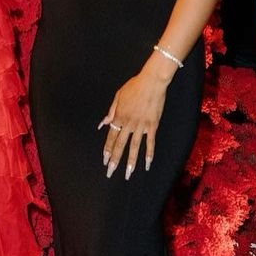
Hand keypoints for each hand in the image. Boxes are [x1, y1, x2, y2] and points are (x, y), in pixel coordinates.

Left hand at [98, 63, 172, 179]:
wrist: (151, 82)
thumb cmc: (134, 86)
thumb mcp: (118, 96)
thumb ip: (111, 111)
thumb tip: (102, 124)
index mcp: (119, 116)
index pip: (111, 137)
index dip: (107, 150)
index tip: (105, 161)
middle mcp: (128, 123)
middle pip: (120, 145)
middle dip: (115, 160)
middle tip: (110, 172)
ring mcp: (141, 125)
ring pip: (134, 146)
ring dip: (130, 161)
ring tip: (128, 174)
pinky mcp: (153, 125)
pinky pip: (150, 142)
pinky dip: (149, 153)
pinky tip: (148, 164)